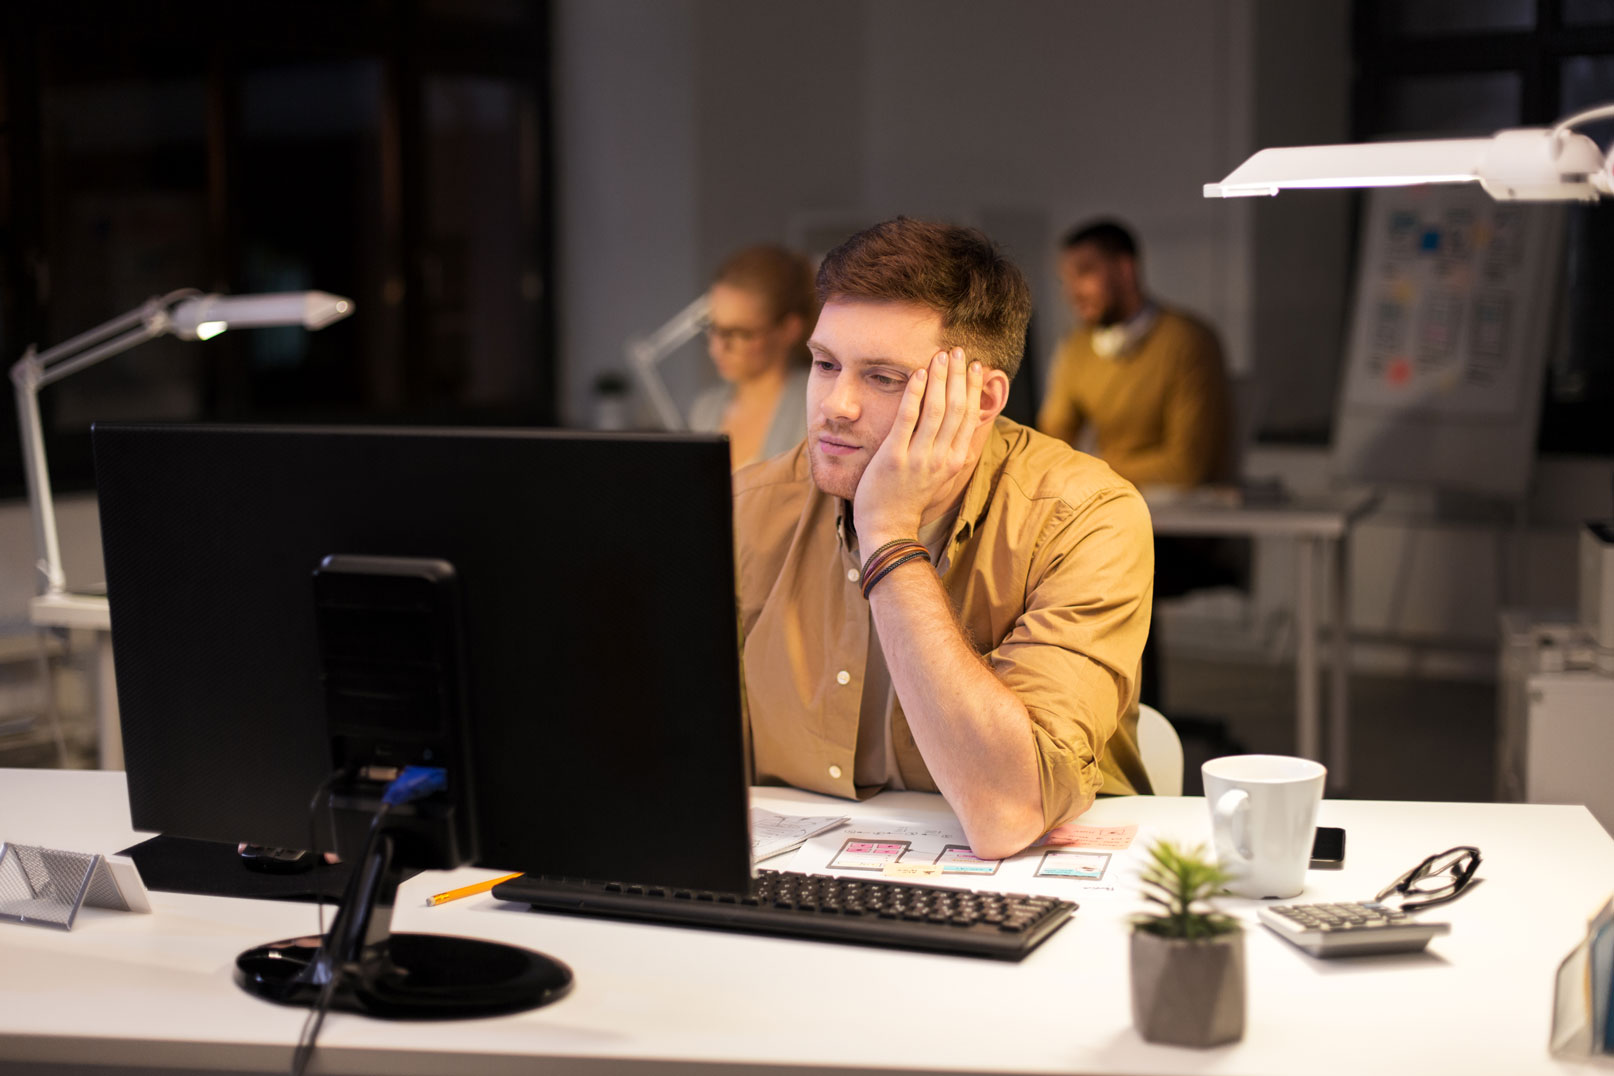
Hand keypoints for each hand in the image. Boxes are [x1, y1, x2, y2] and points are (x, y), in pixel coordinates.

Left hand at [853, 347, 983, 548]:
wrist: (889, 527)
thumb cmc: (910, 498)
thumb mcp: (940, 474)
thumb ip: (951, 449)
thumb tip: (964, 423)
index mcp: (954, 460)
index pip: (969, 416)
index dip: (973, 388)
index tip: (975, 366)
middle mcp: (941, 457)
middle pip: (957, 408)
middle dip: (959, 376)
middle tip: (959, 350)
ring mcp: (919, 458)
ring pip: (937, 409)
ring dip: (940, 378)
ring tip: (941, 355)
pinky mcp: (894, 457)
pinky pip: (908, 419)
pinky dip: (915, 394)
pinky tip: (919, 374)